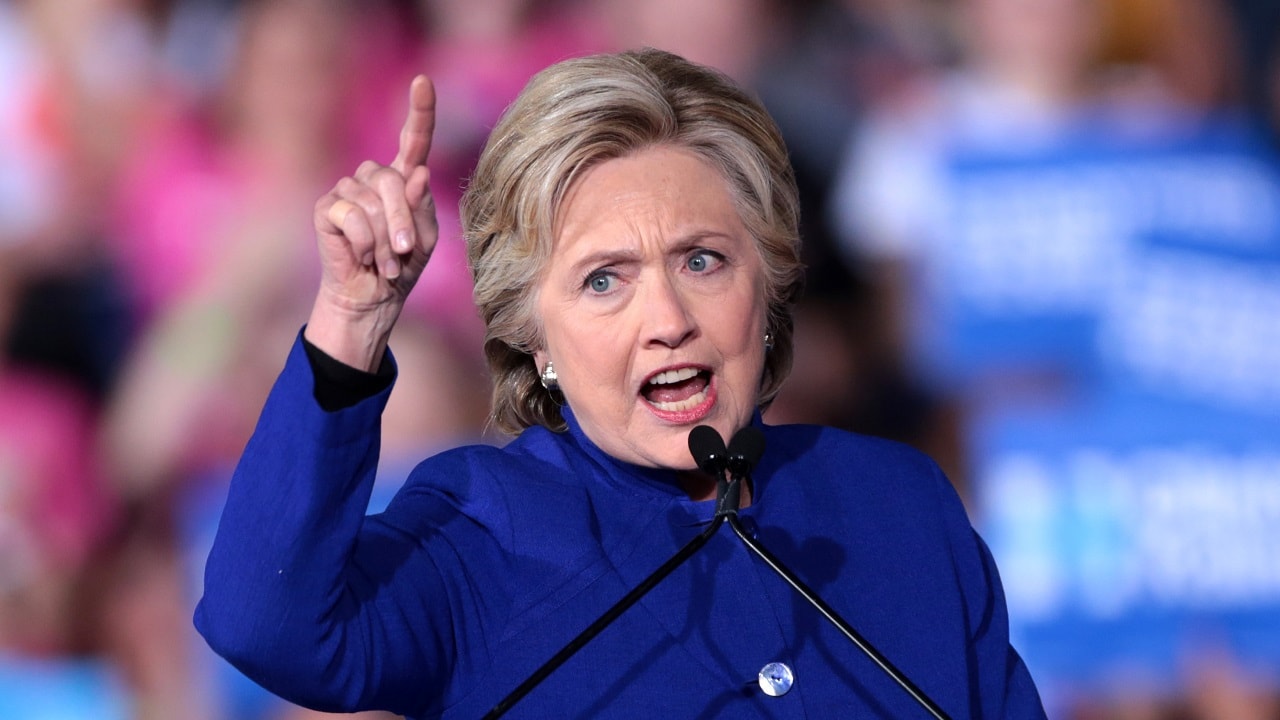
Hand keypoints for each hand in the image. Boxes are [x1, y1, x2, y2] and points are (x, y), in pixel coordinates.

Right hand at [306, 76, 437, 369]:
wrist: (372, 297)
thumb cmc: (402, 266)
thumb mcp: (424, 239)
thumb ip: (422, 207)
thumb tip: (418, 174)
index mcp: (405, 179)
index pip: (414, 139)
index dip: (419, 111)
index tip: (423, 81)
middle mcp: (374, 177)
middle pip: (393, 180)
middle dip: (403, 221)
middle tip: (405, 253)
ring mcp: (347, 189)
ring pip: (372, 201)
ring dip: (385, 239)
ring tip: (384, 261)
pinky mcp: (327, 207)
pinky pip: (352, 215)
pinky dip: (364, 242)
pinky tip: (362, 256)